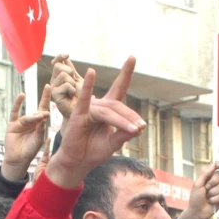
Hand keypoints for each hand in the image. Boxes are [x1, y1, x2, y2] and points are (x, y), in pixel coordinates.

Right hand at [2, 86, 49, 180]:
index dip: (46, 98)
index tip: (48, 87)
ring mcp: (21, 123)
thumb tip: (44, 114)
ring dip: (33, 118)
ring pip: (28, 117)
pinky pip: (15, 112)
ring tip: (38, 119)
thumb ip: (41, 127)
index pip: (43, 109)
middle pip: (36, 113)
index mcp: (38, 125)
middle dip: (41, 114)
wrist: (18, 160)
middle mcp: (30, 122)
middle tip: (45, 115)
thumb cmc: (30, 151)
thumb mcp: (39, 139)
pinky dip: (18, 104)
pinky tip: (21, 95)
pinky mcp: (12, 125)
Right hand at [46, 56, 145, 189]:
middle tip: (140, 127)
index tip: (132, 57)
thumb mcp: (113, 143)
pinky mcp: (79, 115)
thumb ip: (124, 135)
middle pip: (118, 106)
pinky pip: (84, 100)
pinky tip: (91, 72)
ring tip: (134, 129)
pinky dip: (88, 87)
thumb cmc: (94, 151)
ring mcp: (89, 109)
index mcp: (108, 110)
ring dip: (122, 121)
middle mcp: (99, 106)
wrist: (78, 162)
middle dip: (130, 116)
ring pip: (109, 111)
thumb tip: (138, 128)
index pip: (119, 88)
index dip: (125, 73)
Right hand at [50, 53, 82, 120]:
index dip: (60, 56)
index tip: (67, 54)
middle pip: (58, 66)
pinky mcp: (54, 94)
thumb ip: (70, 69)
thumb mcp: (77, 79)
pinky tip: (70, 96)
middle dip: (70, 72)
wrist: (80, 110)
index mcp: (59, 75)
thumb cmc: (80, 96)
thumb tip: (66, 57)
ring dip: (72, 82)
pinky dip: (72, 89)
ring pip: (63, 74)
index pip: (56, 62)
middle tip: (73, 82)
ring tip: (72, 91)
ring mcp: (53, 87)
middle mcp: (55, 80)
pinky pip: (66, 85)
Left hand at [176, 163, 218, 218]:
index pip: (215, 169)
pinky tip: (210, 202)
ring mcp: (218, 191)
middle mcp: (214, 183)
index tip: (218, 165)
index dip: (217, 166)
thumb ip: (205, 174)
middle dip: (213, 181)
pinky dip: (215, 199)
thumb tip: (213, 164)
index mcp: (207, 178)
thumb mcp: (197, 185)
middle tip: (206, 188)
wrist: (197, 212)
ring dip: (213, 192)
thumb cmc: (195, 199)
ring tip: (207, 197)